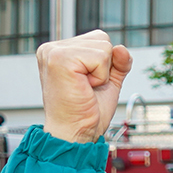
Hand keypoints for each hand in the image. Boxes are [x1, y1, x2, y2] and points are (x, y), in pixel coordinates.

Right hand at [38, 29, 133, 143]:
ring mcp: (53, 52)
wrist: (75, 134)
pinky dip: (100, 76)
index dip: (104, 64)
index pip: (98, 38)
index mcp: (58, 51)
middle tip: (86, 88)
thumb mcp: (108, 81)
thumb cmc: (86, 112)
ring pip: (103, 46)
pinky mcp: (60, 59)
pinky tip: (84, 87)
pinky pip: (101, 56)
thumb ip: (118, 62)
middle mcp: (52, 48)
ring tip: (84, 88)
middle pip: (102, 38)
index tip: (87, 84)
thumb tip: (121, 48)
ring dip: (102, 73)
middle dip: (104, 67)